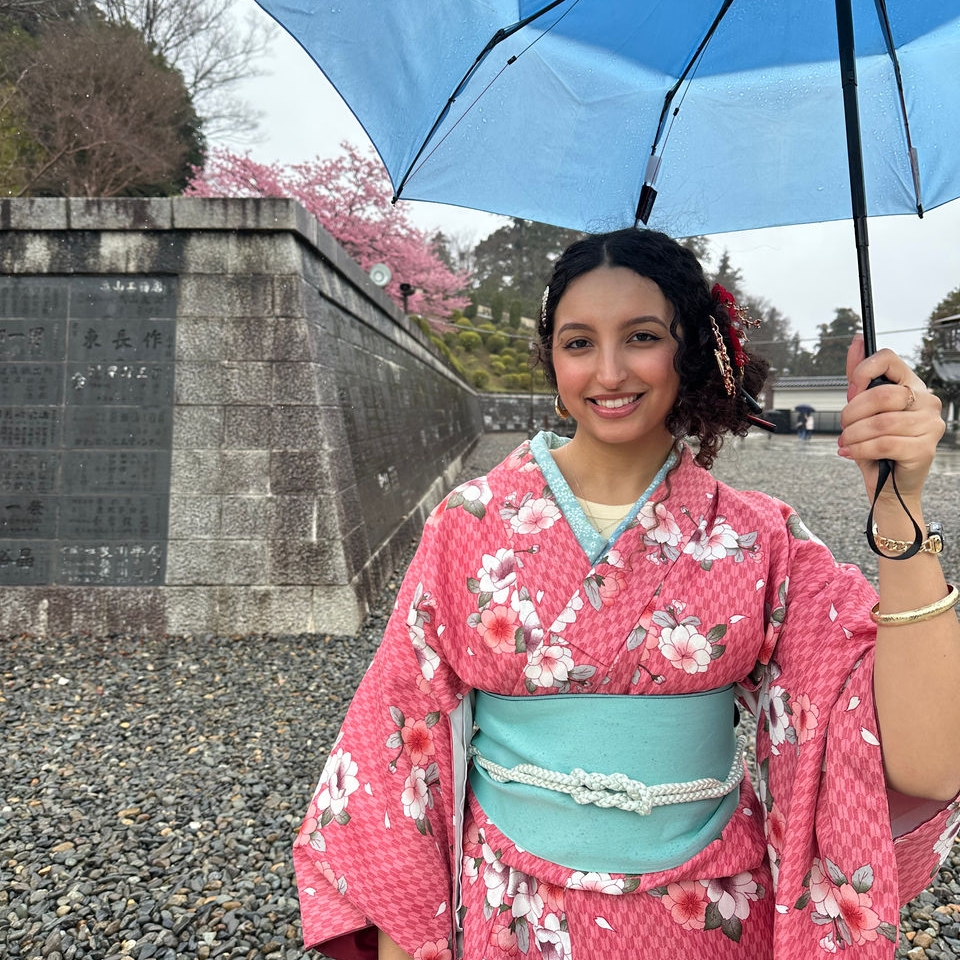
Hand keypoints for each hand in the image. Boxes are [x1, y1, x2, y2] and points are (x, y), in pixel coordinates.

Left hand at [839, 335, 943, 502]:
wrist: (888, 486)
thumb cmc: (876, 446)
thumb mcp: (862, 410)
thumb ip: (859, 377)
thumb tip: (857, 341)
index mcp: (911, 385)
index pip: (888, 358)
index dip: (862, 371)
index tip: (850, 391)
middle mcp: (926, 400)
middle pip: (881, 394)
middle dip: (852, 412)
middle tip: (844, 427)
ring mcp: (929, 425)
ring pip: (881, 422)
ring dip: (854, 435)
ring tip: (847, 443)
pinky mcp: (925, 448)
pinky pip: (884, 443)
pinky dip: (860, 449)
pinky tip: (851, 453)